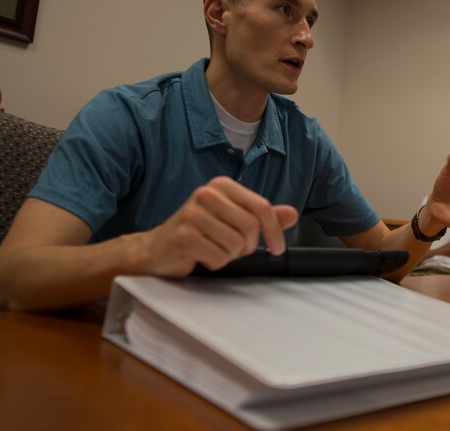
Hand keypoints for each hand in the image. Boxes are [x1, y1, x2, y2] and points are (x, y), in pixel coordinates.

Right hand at [140, 176, 298, 275]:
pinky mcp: (183, 236)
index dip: (275, 230)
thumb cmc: (198, 233)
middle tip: (232, 249)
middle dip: (247, 247)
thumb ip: (262, 216)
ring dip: (230, 255)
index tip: (278, 248)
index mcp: (222, 186)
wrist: (157, 249)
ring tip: (214, 249)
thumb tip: (292, 214)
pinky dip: (216, 263)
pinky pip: (219, 257)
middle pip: (251, 227)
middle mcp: (206, 194)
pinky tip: (202, 256)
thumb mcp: (233, 220)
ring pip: (236, 245)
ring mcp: (192, 214)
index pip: (261, 207)